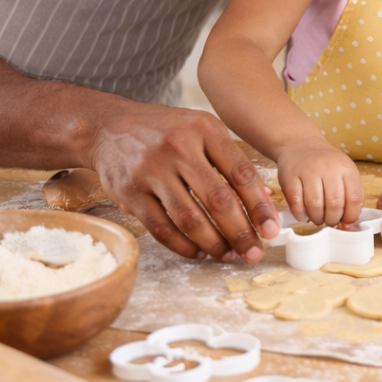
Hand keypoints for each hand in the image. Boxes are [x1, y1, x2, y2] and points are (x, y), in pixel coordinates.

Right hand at [88, 103, 279, 261]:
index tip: (271, 229)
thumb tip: (263, 196)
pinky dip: (183, 246)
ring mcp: (152, 171)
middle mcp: (179, 148)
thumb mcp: (203, 130)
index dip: (259, 205)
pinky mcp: (130, 193)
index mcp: (205, 130)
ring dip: (213, 243)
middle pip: (218, 199)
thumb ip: (231, 160)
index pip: (241, 173)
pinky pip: (161, 228)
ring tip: (229, 255)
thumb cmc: (166, 130)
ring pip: (190, 218)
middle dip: (240, 231)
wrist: (109, 127)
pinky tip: (199, 252)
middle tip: (254, 252)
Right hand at [277, 144, 364, 228]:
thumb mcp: (345, 173)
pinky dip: (300, 214)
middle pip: (334, 204)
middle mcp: (328, 167)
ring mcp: (308, 171)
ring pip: (315, 205)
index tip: (346, 223)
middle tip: (329, 221)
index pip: (355, 198)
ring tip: (317, 218)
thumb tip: (350, 224)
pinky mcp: (290, 176)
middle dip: (332, 219)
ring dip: (317, 218)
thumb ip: (352, 195)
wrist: (301, 145)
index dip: (351, 216)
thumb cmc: (326, 164)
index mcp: (346, 168)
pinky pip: (296, 202)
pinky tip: (304, 214)